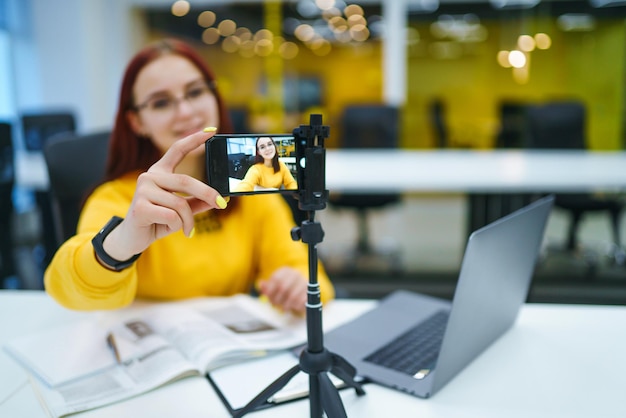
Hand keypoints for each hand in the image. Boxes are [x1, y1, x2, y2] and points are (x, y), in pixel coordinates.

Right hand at [102, 128, 226, 260]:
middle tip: (222, 204)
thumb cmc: (158, 220)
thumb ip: (198, 202)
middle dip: (207, 193)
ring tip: (187, 229)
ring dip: (188, 221)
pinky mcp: (140, 207)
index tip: (213, 130)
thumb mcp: (182, 211)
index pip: (177, 150)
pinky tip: (167, 228)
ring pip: (180, 204)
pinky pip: (172, 216)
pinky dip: (177, 226)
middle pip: (186, 181)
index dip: (195, 139)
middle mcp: (150, 176)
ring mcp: (143, 190)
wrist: (132, 238)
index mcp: (160, 172)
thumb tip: (222, 198)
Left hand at [258, 267, 307, 314]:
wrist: (302, 291)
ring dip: (285, 304)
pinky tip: (292, 307)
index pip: (276, 279)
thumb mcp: (274, 287)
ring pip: (292, 296)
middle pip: (283, 287)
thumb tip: (260, 284)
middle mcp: (296, 274)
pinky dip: (295, 306)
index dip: (270, 290)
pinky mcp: (310, 292)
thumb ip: (266, 287)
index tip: (268, 297)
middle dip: (277, 298)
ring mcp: (304, 283)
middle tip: (275, 304)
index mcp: (286, 271)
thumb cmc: (285, 289)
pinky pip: (301, 301)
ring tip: (283, 307)